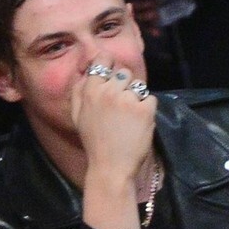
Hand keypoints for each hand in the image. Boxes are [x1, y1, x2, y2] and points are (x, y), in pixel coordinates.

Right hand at [70, 52, 156, 228]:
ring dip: (136, 98)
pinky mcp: (144, 110)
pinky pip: (150, 99)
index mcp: (90, 91)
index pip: (103, 60)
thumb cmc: (94, 143)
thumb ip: (79, 92)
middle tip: (121, 108)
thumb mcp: (78, 117)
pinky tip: (138, 125)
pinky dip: (147, 111)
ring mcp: (128, 100)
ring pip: (138, 86)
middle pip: (124, 73)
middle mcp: (108, 91)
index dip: (110, 65)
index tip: (113, 76)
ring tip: (129, 118)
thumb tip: (85, 72)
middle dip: (125, 86)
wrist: (110, 168)